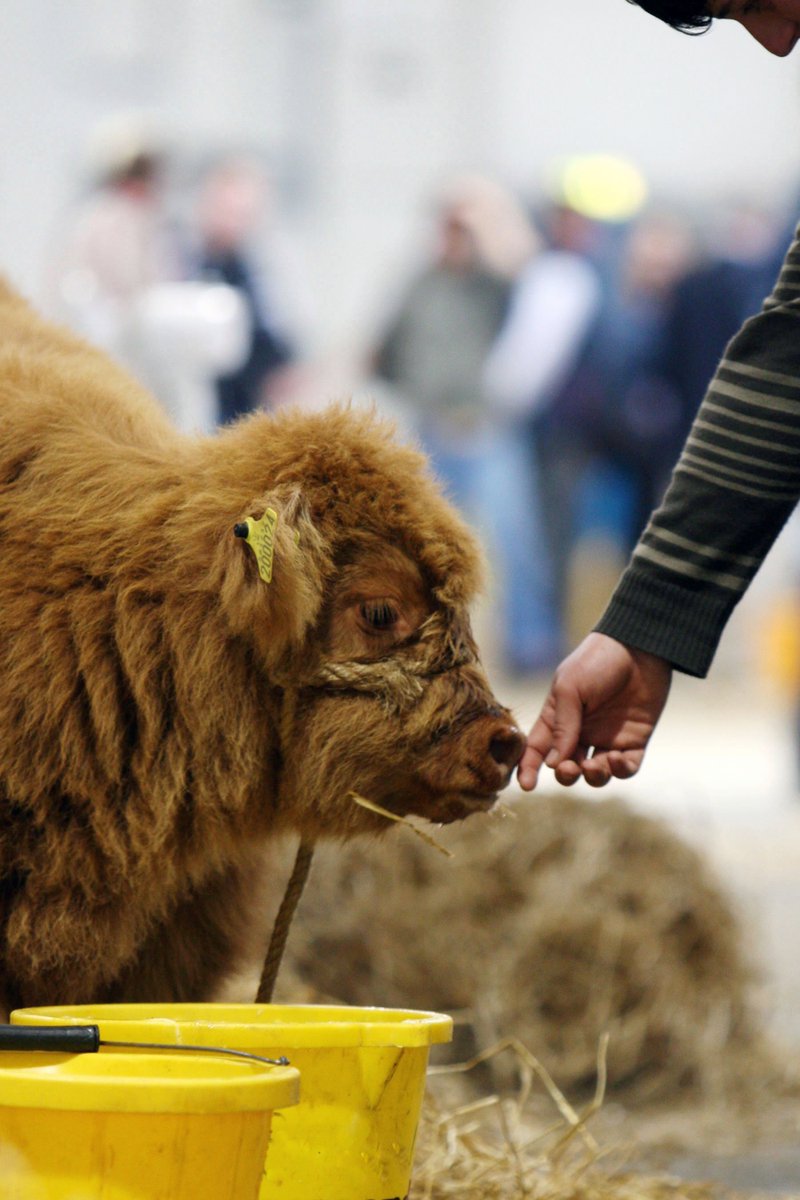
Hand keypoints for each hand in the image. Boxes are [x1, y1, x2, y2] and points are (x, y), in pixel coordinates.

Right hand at [517, 632, 671, 789]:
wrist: (639, 647)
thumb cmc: (596, 661)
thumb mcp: (569, 688)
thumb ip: (562, 725)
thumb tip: (553, 763)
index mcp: (558, 718)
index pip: (538, 748)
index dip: (529, 768)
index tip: (525, 785)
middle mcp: (581, 732)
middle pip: (567, 766)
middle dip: (565, 774)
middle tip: (568, 768)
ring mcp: (607, 738)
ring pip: (595, 773)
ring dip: (592, 776)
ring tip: (593, 766)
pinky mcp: (634, 741)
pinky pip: (626, 768)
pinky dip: (620, 770)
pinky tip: (615, 759)